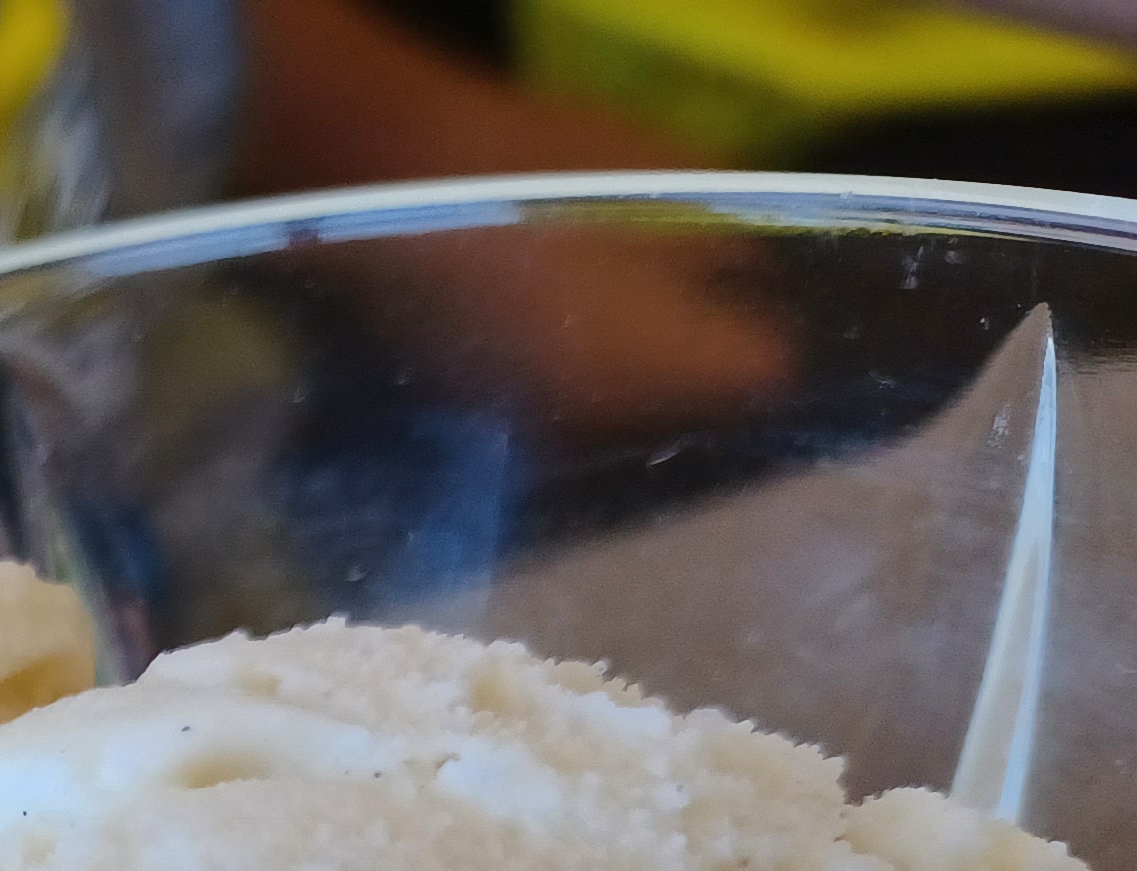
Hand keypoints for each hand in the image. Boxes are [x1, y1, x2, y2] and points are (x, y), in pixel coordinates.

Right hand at [233, 0, 797, 436]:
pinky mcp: (472, 422)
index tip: (746, 287)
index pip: (761, 375)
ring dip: (620, 373)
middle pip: (684, 412)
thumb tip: (750, 272)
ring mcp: (527, 434)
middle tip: (679, 291)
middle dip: (689, 361)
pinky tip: (537, 320)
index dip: (762, 326)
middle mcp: (599, 427)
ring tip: (601, 303)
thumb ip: (723, 234)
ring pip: (612, 418)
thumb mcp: (656, 171)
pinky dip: (557, 376)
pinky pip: (549, 412)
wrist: (374, 189)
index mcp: (655, 368)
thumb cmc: (530, 168)